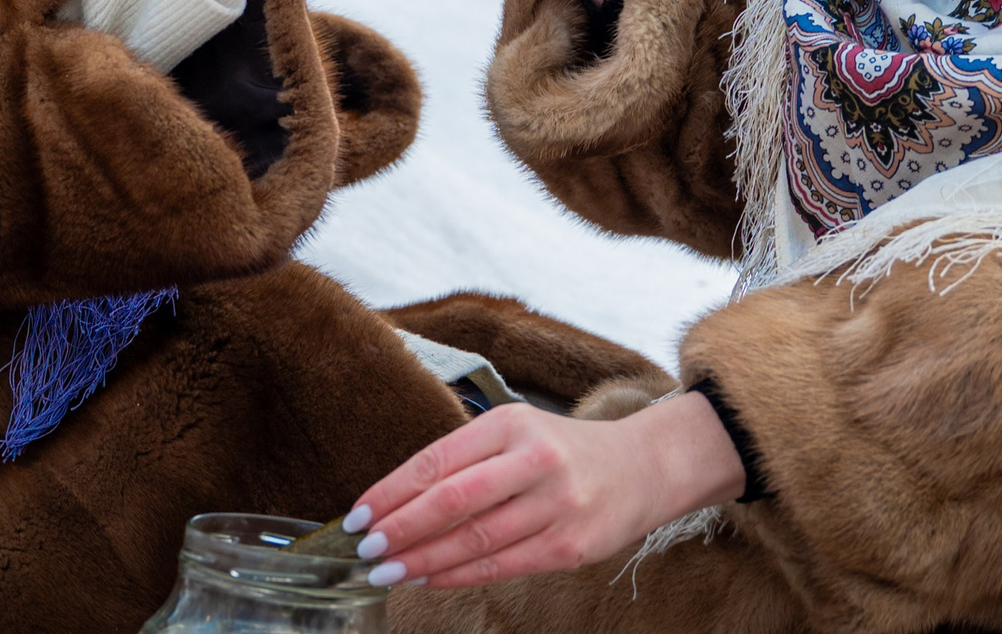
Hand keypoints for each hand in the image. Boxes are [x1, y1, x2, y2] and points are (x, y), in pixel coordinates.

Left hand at [339, 394, 744, 589]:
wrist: (643, 467)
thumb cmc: (563, 450)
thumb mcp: (516, 432)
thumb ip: (465, 460)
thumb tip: (395, 501)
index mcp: (512, 423)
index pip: (437, 459)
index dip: (392, 490)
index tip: (358, 514)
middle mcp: (535, 459)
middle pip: (452, 500)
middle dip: (401, 528)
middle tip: (366, 548)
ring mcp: (556, 504)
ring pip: (475, 539)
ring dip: (423, 559)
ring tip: (388, 571)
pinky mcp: (570, 545)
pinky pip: (503, 565)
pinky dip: (459, 575)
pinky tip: (430, 578)